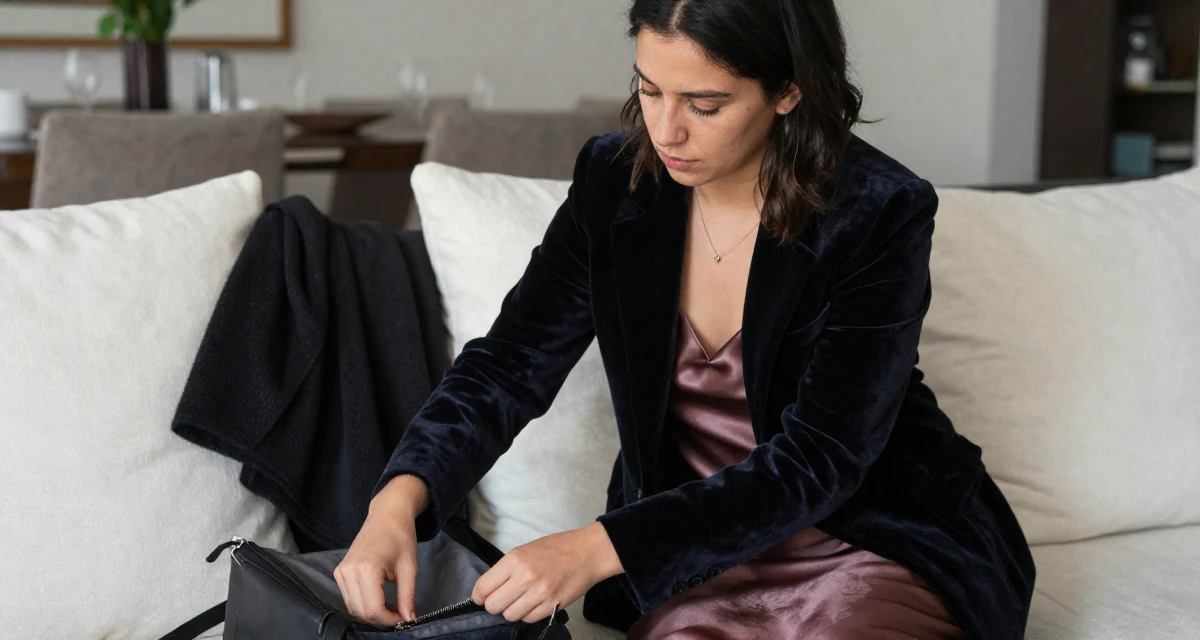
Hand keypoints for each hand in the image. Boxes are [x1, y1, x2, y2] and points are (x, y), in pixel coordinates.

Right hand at [334, 476, 429, 626]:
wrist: (387, 514)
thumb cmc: (400, 536)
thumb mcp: (409, 568)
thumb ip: (407, 597)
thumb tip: (408, 619)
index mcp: (366, 569)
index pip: (373, 609)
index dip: (389, 620)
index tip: (403, 620)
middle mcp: (349, 571)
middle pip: (360, 611)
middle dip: (380, 619)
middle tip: (398, 616)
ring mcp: (341, 571)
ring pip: (352, 607)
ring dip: (370, 614)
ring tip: (390, 608)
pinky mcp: (340, 571)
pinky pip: (348, 597)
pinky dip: (362, 604)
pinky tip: (378, 600)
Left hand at [471, 522, 623, 623]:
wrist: (586, 553)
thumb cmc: (555, 549)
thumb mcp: (524, 550)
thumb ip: (506, 570)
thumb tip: (488, 590)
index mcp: (515, 560)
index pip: (483, 587)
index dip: (479, 596)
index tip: (481, 598)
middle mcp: (525, 577)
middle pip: (494, 606)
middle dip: (494, 605)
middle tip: (502, 600)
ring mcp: (540, 593)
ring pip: (510, 615)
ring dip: (512, 611)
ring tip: (520, 600)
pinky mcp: (552, 605)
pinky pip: (529, 619)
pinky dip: (528, 614)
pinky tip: (533, 603)